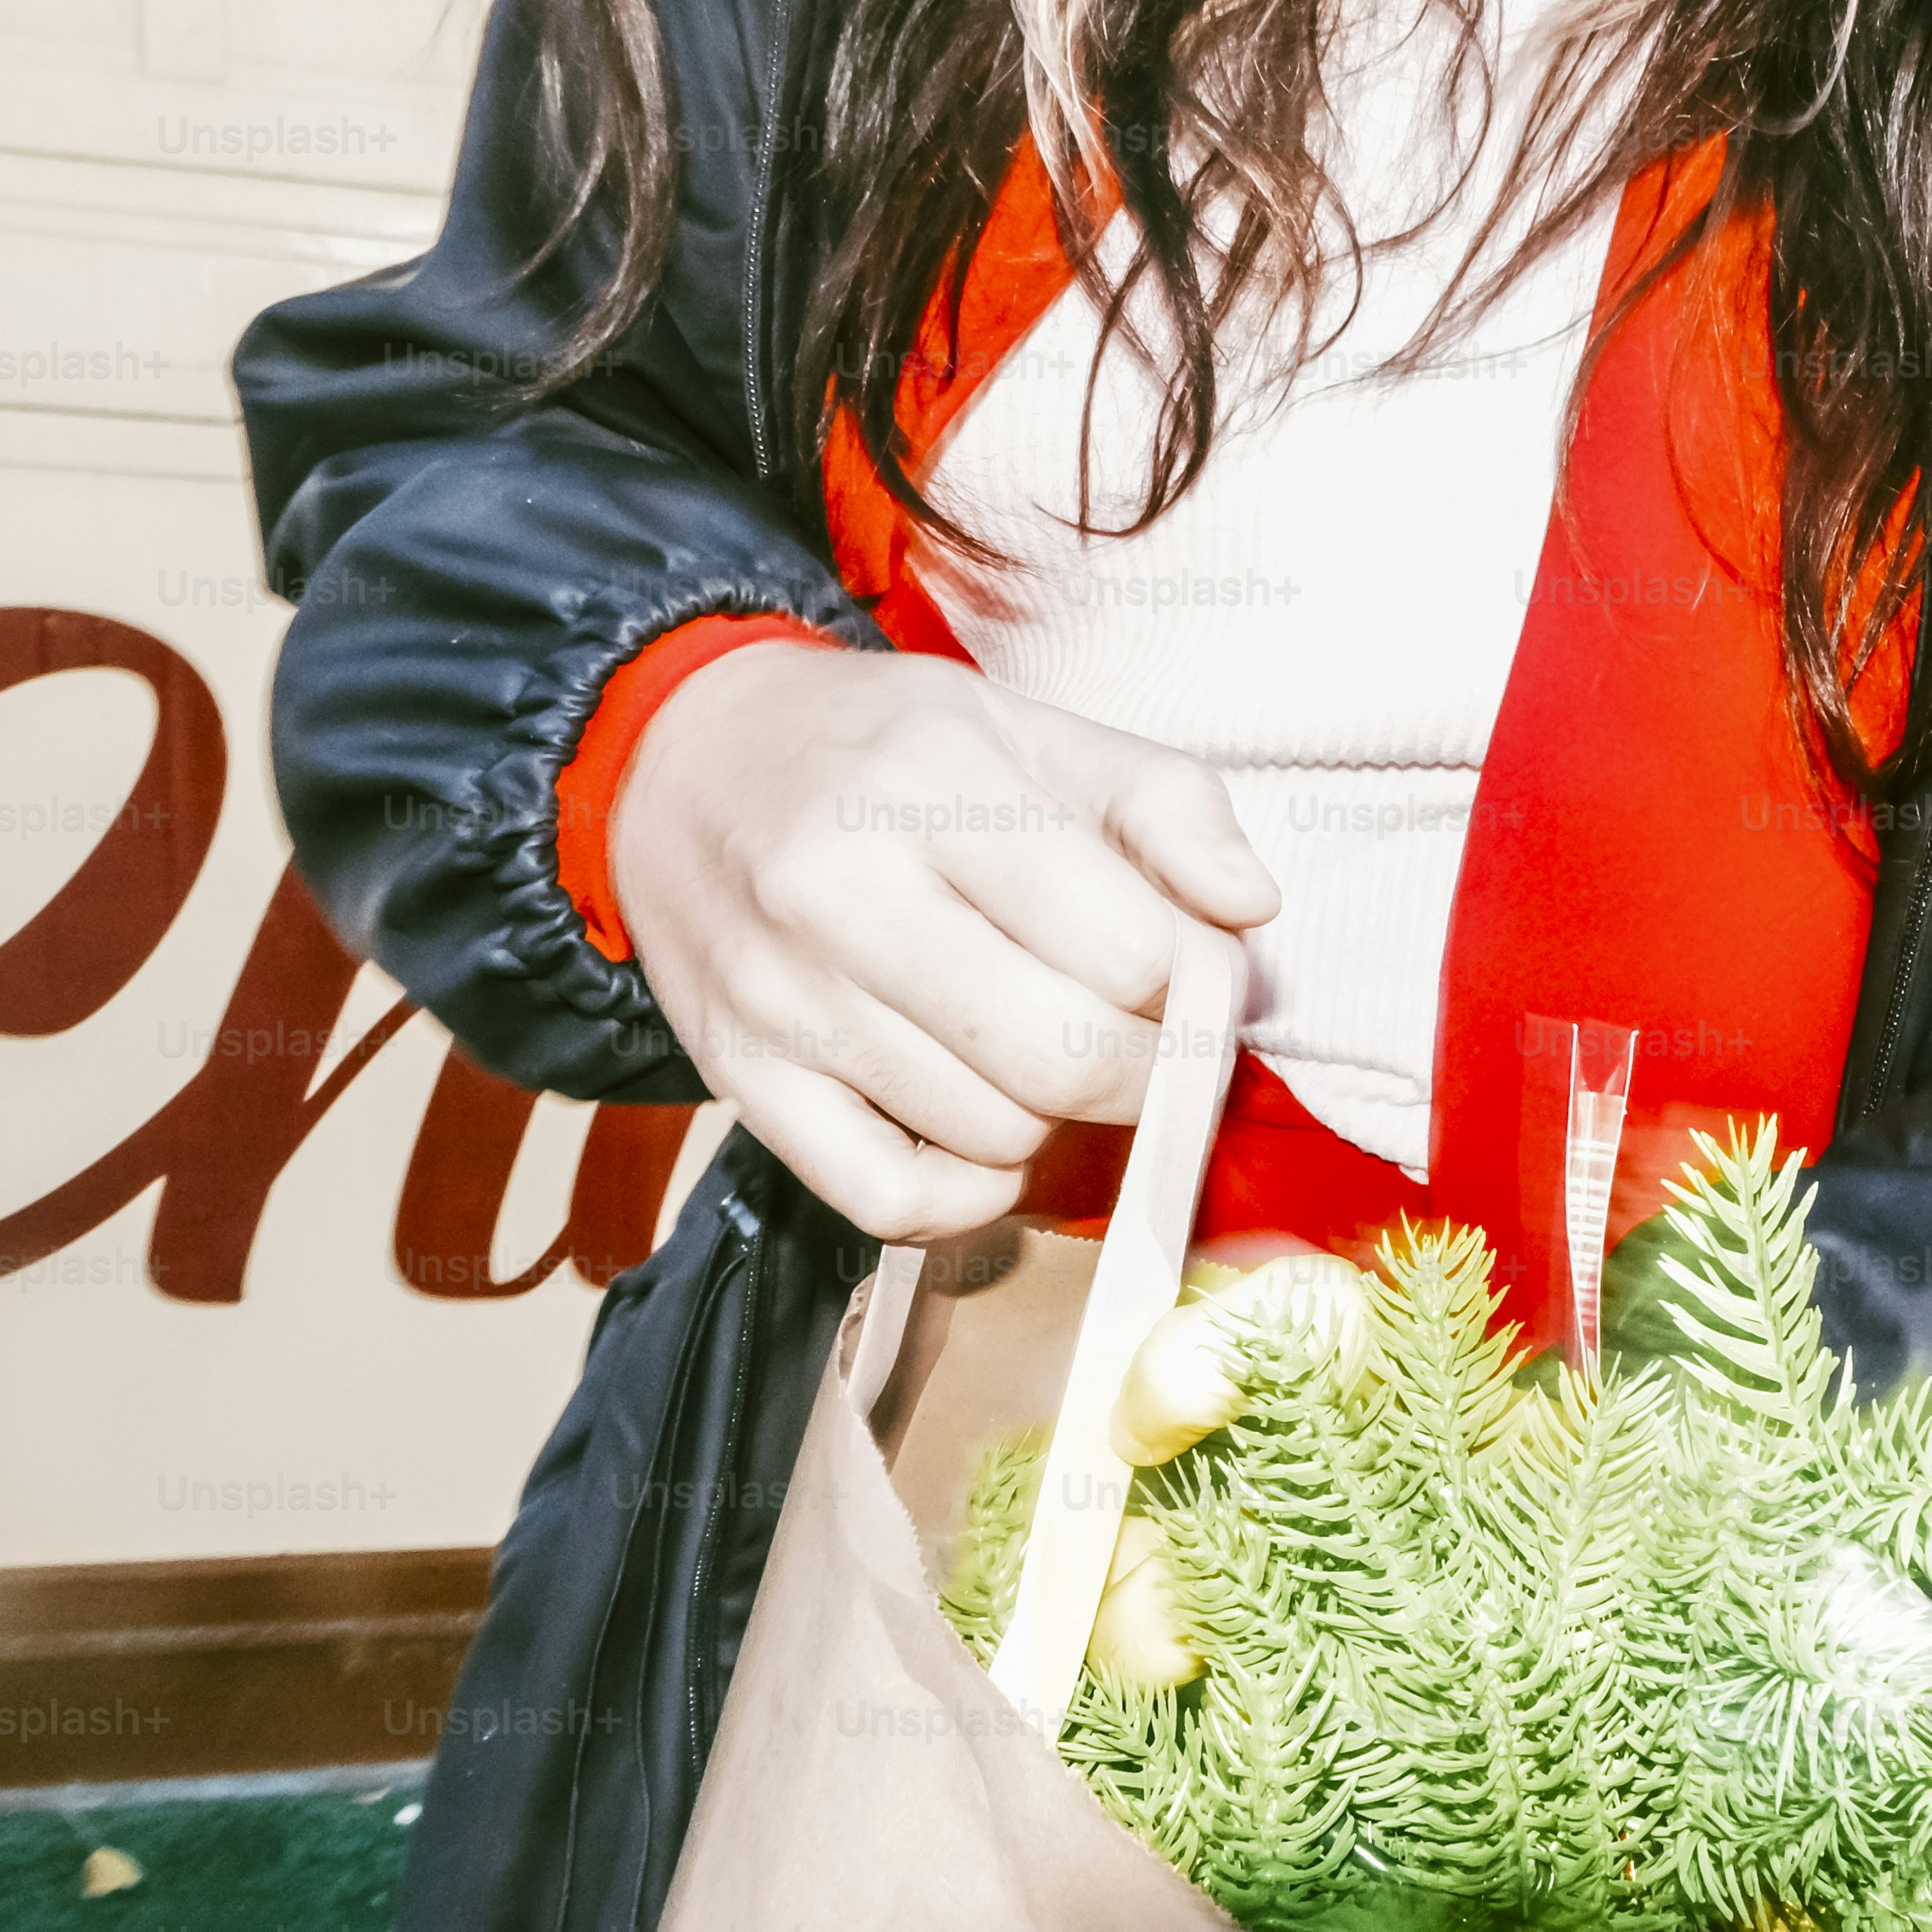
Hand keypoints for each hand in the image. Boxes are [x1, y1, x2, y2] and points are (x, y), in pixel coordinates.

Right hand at [609, 636, 1279, 1239]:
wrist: (681, 758)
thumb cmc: (882, 751)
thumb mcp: (1033, 729)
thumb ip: (1167, 804)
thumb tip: (1250, 910)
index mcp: (931, 782)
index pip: (1126, 950)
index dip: (1189, 982)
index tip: (1181, 971)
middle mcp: (841, 892)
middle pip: (1064, 1061)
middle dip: (1144, 1074)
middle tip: (1142, 1044)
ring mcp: (782, 998)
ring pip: (991, 1138)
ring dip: (1052, 1123)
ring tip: (1040, 1054)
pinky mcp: (740, 1080)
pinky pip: (888, 1202)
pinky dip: (962, 1197)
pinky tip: (978, 1135)